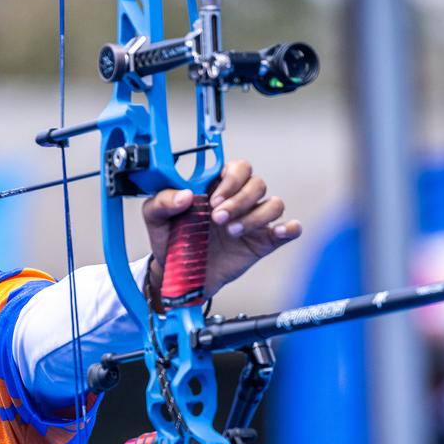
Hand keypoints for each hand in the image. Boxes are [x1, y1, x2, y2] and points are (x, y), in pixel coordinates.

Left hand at [142, 159, 300, 301]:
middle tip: (218, 219)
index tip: (212, 200)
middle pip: (257, 183)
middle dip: (239, 200)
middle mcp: (239, 199)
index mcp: (216, 187)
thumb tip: (185, 195)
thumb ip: (162, 201)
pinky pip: (288, 229)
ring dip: (255, 217)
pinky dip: (289, 228)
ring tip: (232, 232)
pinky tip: (277, 232)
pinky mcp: (263, 242)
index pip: (237, 167)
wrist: (178, 275)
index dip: (230, 180)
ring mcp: (253, 220)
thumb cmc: (171, 240)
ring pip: (274, 204)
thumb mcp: (155, 218)